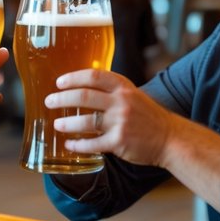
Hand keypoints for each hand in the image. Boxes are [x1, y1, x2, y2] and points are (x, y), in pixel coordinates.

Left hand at [43, 68, 173, 167]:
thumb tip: (82, 88)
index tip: (59, 83)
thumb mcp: (133, 94)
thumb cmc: (147, 116)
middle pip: (84, 96)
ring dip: (67, 123)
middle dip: (62, 99)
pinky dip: (78, 145)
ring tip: (57, 125)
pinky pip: (92, 144)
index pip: (93, 75)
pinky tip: (70, 144)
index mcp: (124, 87)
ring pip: (85, 121)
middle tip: (50, 101)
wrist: (170, 138)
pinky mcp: (119, 142)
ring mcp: (121, 122)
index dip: (73, 78)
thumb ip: (111, 90)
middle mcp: (122, 102)